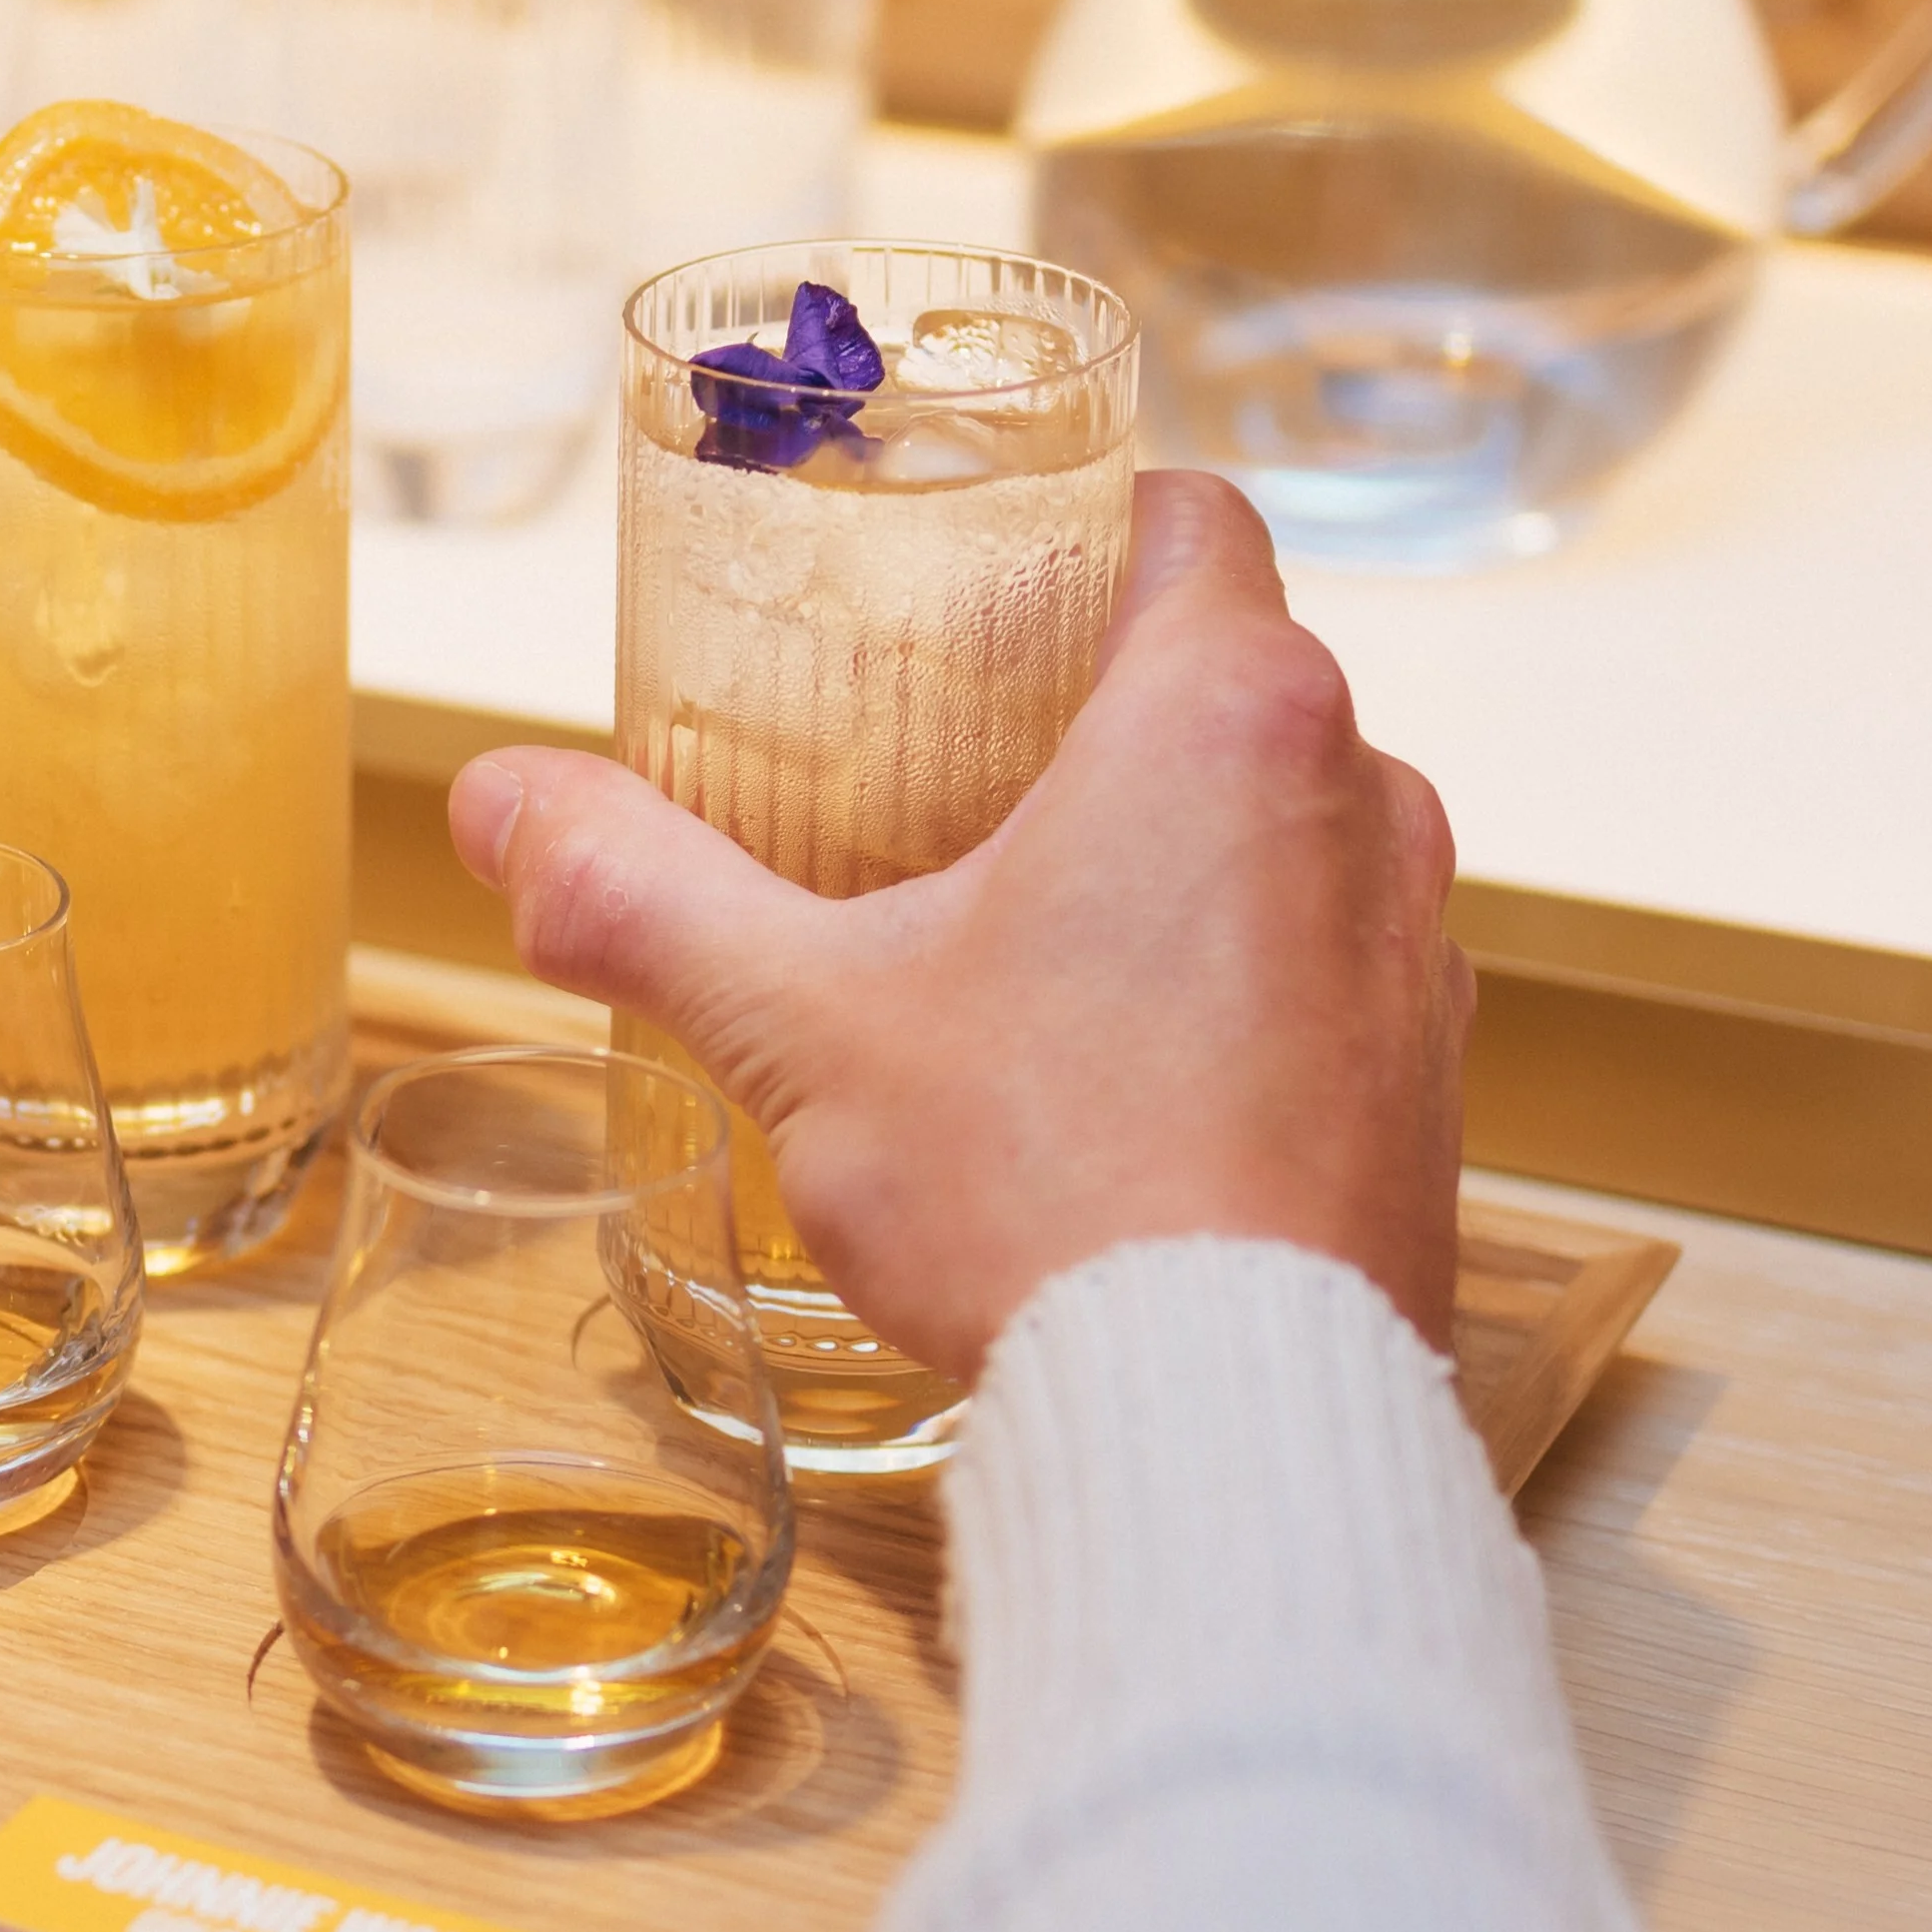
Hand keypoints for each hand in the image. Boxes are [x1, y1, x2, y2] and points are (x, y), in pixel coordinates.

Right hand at [452, 472, 1472, 1371]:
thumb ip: (640, 893)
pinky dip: (1230, 980)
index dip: (1078, 524)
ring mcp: (1415, 943)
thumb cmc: (1046, 1190)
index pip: (1181, 517)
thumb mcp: (800, 1025)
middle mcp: (1360, 798)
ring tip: (1015, 937)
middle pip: (1221, 676)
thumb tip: (502, 805)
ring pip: (1280, 825)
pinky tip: (1109, 1071)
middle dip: (1087, 708)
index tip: (975, 584)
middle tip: (942, 771)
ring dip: (1166, 853)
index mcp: (1226, 716)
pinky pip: (1323, 963)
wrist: (1232, 1415)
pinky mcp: (1429, 1075)